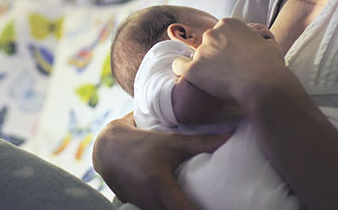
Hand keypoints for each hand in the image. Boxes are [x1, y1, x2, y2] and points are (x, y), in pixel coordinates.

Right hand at [92, 113, 229, 209]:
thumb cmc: (143, 143)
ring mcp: (139, 206)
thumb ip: (200, 143)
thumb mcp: (171, 142)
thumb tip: (229, 136)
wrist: (109, 149)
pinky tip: (175, 204)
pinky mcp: (133, 208)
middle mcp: (148, 199)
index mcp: (159, 183)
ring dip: (176, 209)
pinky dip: (164, 209)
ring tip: (196, 204)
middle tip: (209, 206)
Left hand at [172, 18, 287, 106]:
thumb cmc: (271, 66)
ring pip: (196, 57)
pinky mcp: (193, 69)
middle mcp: (212, 33)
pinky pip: (178, 66)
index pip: (221, 34)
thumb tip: (259, 35)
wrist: (264, 86)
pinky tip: (191, 77)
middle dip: (216, 56)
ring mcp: (201, 51)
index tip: (234, 59)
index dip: (227, 48)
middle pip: (208, 44)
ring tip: (219, 81)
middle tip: (228, 71)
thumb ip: (259, 36)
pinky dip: (182, 70)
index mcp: (229, 23)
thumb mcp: (269, 43)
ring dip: (205, 66)